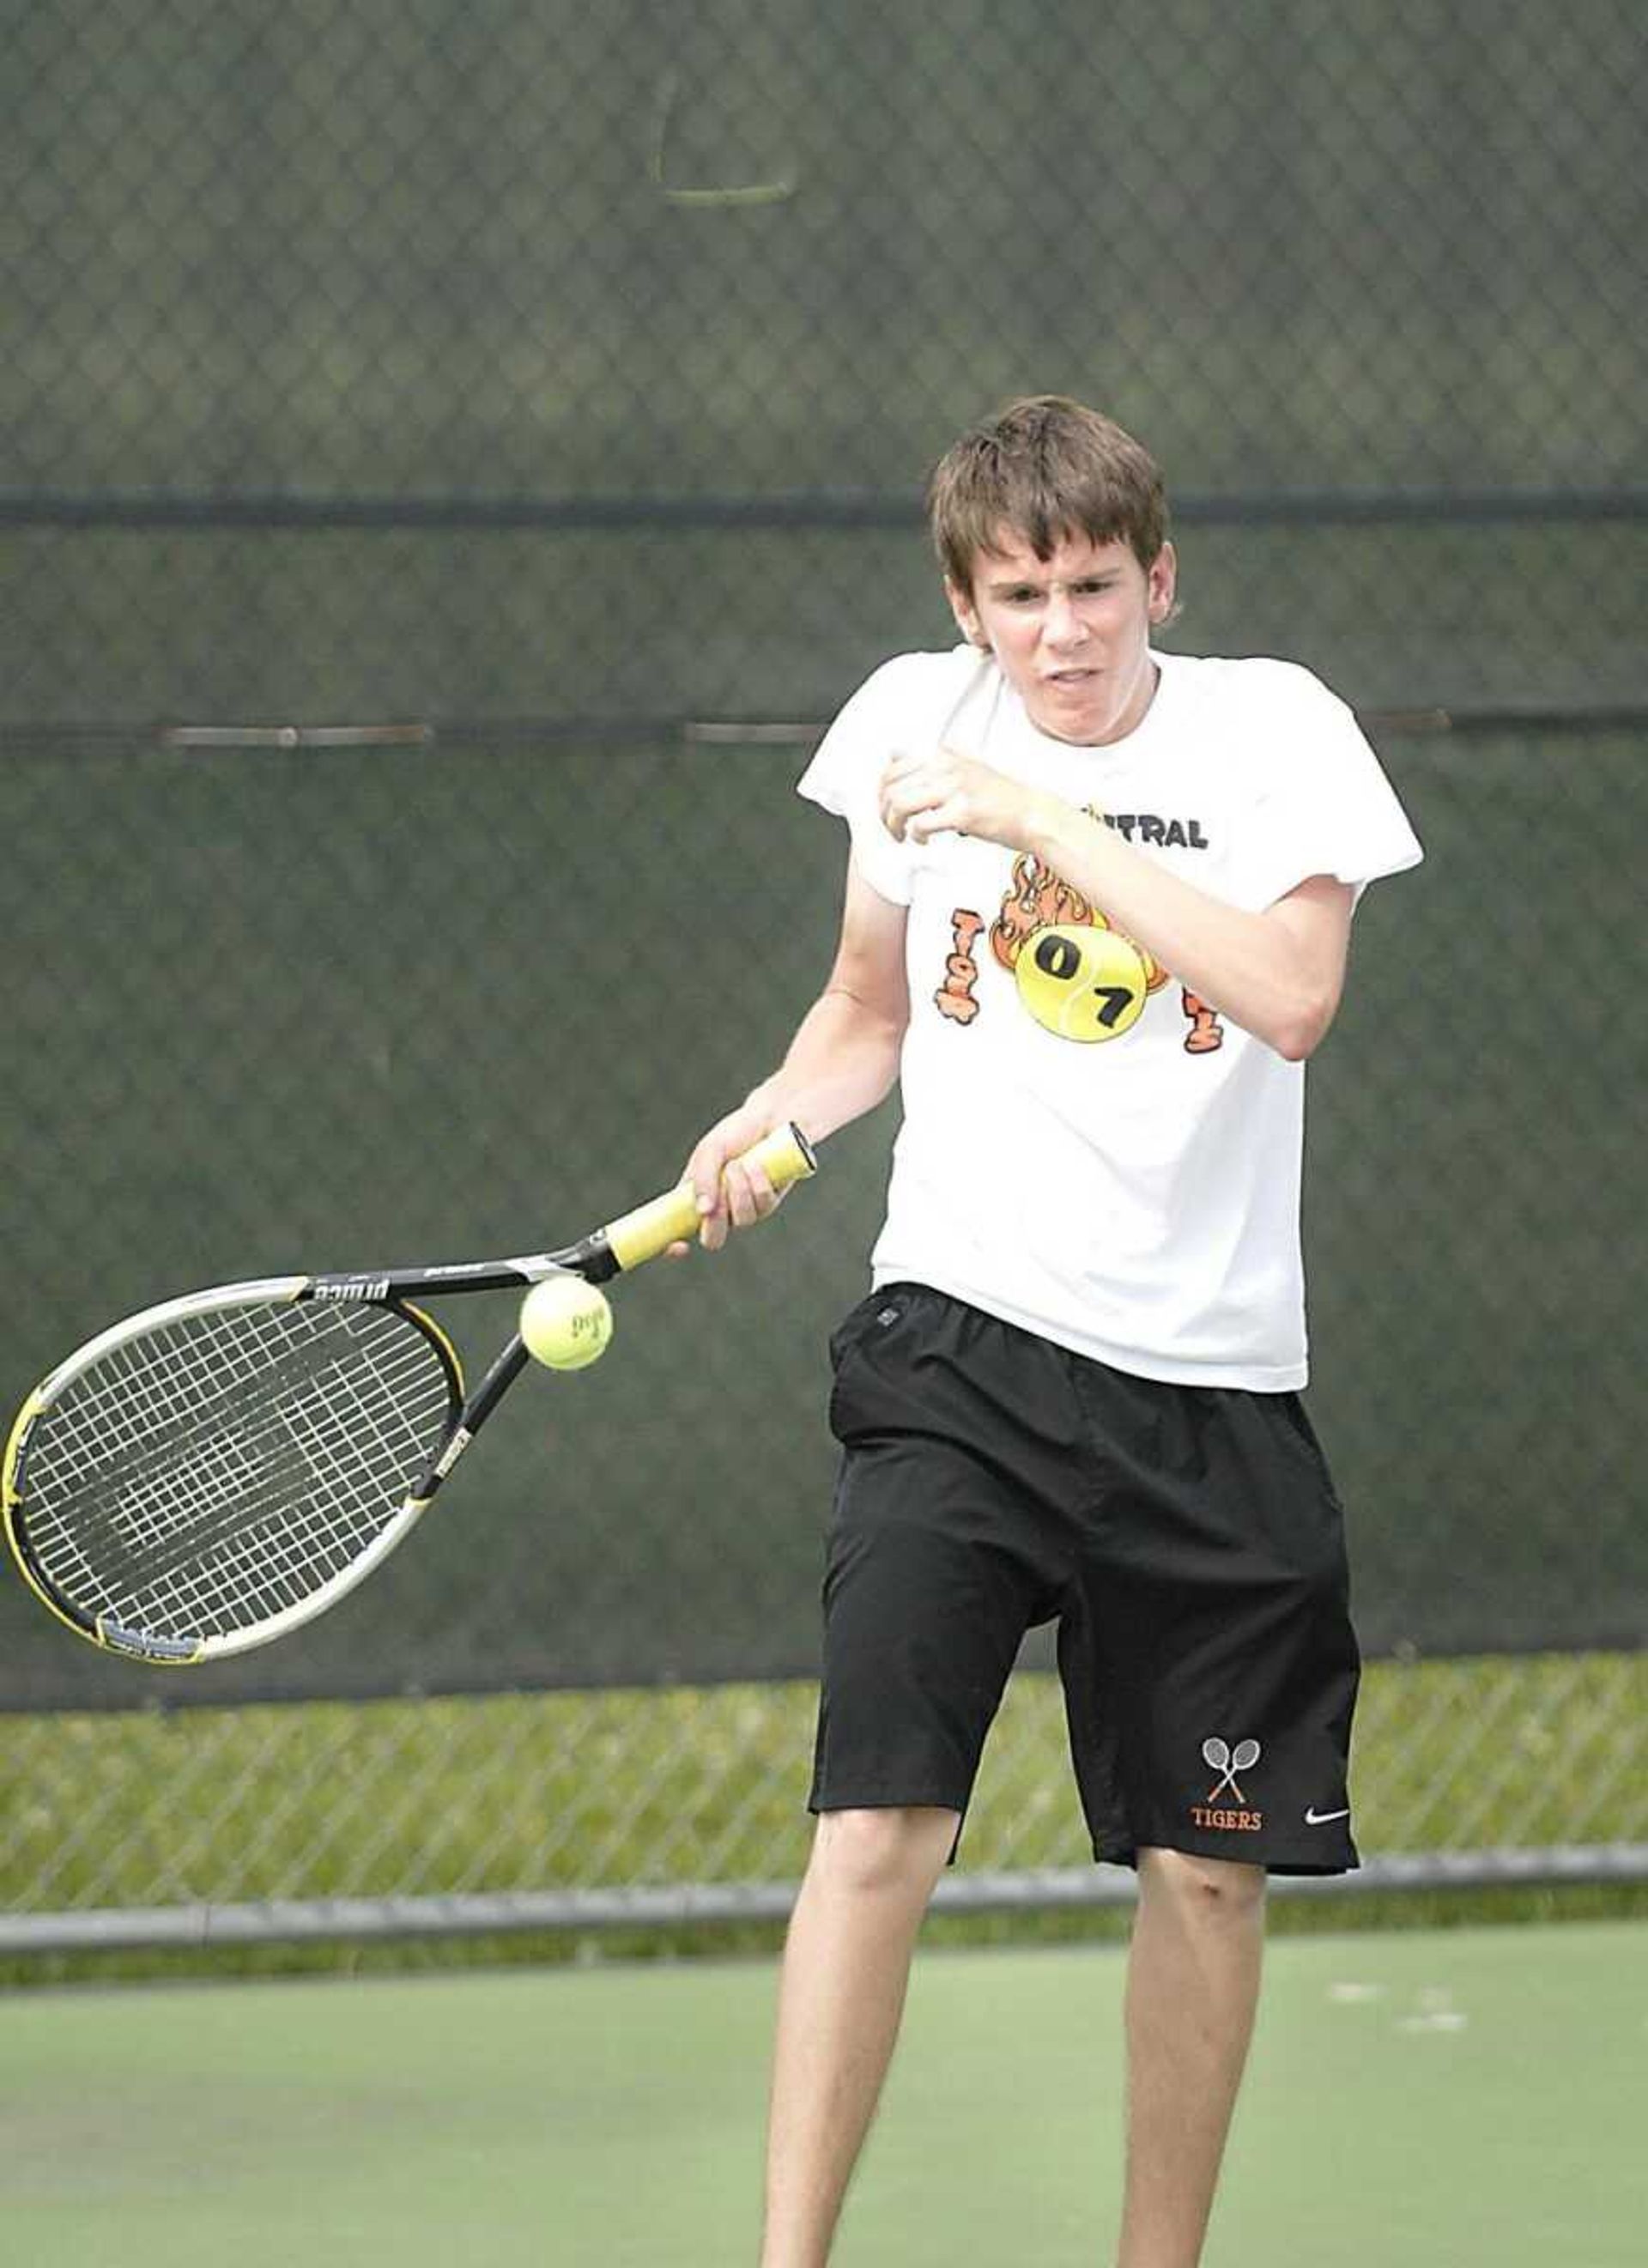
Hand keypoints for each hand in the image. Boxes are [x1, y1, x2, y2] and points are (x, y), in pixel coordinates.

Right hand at [672, 1104, 794, 1255]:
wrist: (770, 1119)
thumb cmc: (736, 1134)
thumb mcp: (709, 1151)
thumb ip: (702, 1178)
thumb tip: (702, 1210)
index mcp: (695, 1198)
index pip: (676, 1231)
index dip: (671, 1247)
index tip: (678, 1247)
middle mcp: (719, 1209)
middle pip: (713, 1240)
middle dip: (715, 1223)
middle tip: (718, 1198)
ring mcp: (745, 1209)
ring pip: (742, 1220)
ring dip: (739, 1191)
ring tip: (739, 1164)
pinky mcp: (769, 1203)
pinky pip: (763, 1205)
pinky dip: (758, 1183)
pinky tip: (756, 1164)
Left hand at [879, 744, 1042, 848]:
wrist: (1032, 813)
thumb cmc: (1001, 797)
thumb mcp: (966, 766)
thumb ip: (935, 764)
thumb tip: (896, 757)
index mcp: (944, 754)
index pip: (894, 767)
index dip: (881, 792)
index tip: (884, 807)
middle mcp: (946, 766)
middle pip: (892, 786)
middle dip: (884, 811)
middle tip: (890, 826)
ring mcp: (954, 788)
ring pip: (900, 804)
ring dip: (894, 825)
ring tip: (902, 835)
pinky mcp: (962, 813)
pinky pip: (920, 824)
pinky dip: (915, 836)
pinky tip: (923, 840)